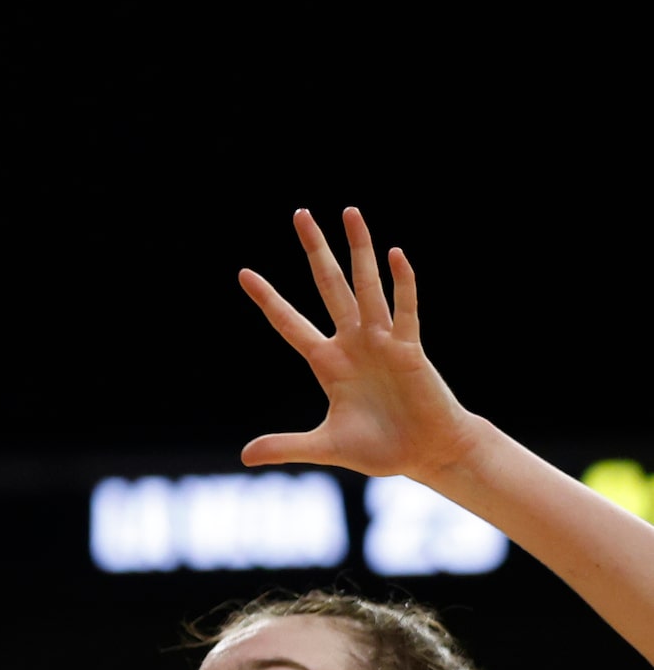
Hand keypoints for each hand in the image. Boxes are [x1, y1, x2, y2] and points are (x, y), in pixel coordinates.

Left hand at [238, 208, 480, 480]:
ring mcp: (382, 342)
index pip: (289, 323)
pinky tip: (394, 255)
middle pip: (328, 286)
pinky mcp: (410, 349)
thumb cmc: (380, 448)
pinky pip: (405, 310)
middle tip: (300, 213)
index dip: (268, 300)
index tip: (243, 273)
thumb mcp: (324, 446)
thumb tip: (244, 457)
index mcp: (328, 362)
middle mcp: (353, 343)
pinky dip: (401, 284)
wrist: (426, 454)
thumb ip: (286, 446)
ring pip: (367, 285)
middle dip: (314, 250)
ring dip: (359, 249)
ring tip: (349, 212)